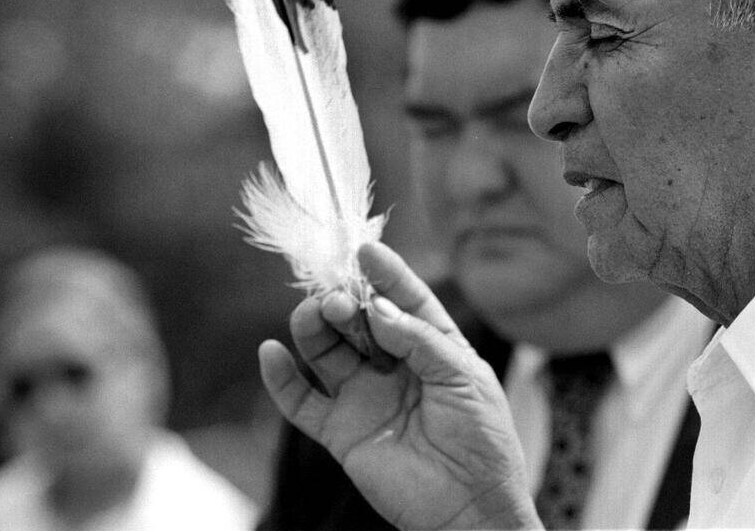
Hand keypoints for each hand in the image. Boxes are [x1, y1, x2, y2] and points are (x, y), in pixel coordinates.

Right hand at [259, 241, 540, 530]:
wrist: (472, 508)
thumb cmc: (483, 440)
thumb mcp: (464, 378)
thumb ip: (420, 341)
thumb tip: (379, 312)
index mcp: (432, 346)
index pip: (405, 300)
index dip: (386, 274)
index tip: (365, 250)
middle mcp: (394, 366)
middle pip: (359, 320)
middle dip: (346, 300)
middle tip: (340, 296)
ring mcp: (365, 397)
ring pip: (327, 350)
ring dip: (315, 327)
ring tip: (316, 314)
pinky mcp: (341, 431)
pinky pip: (301, 401)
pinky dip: (281, 377)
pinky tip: (271, 352)